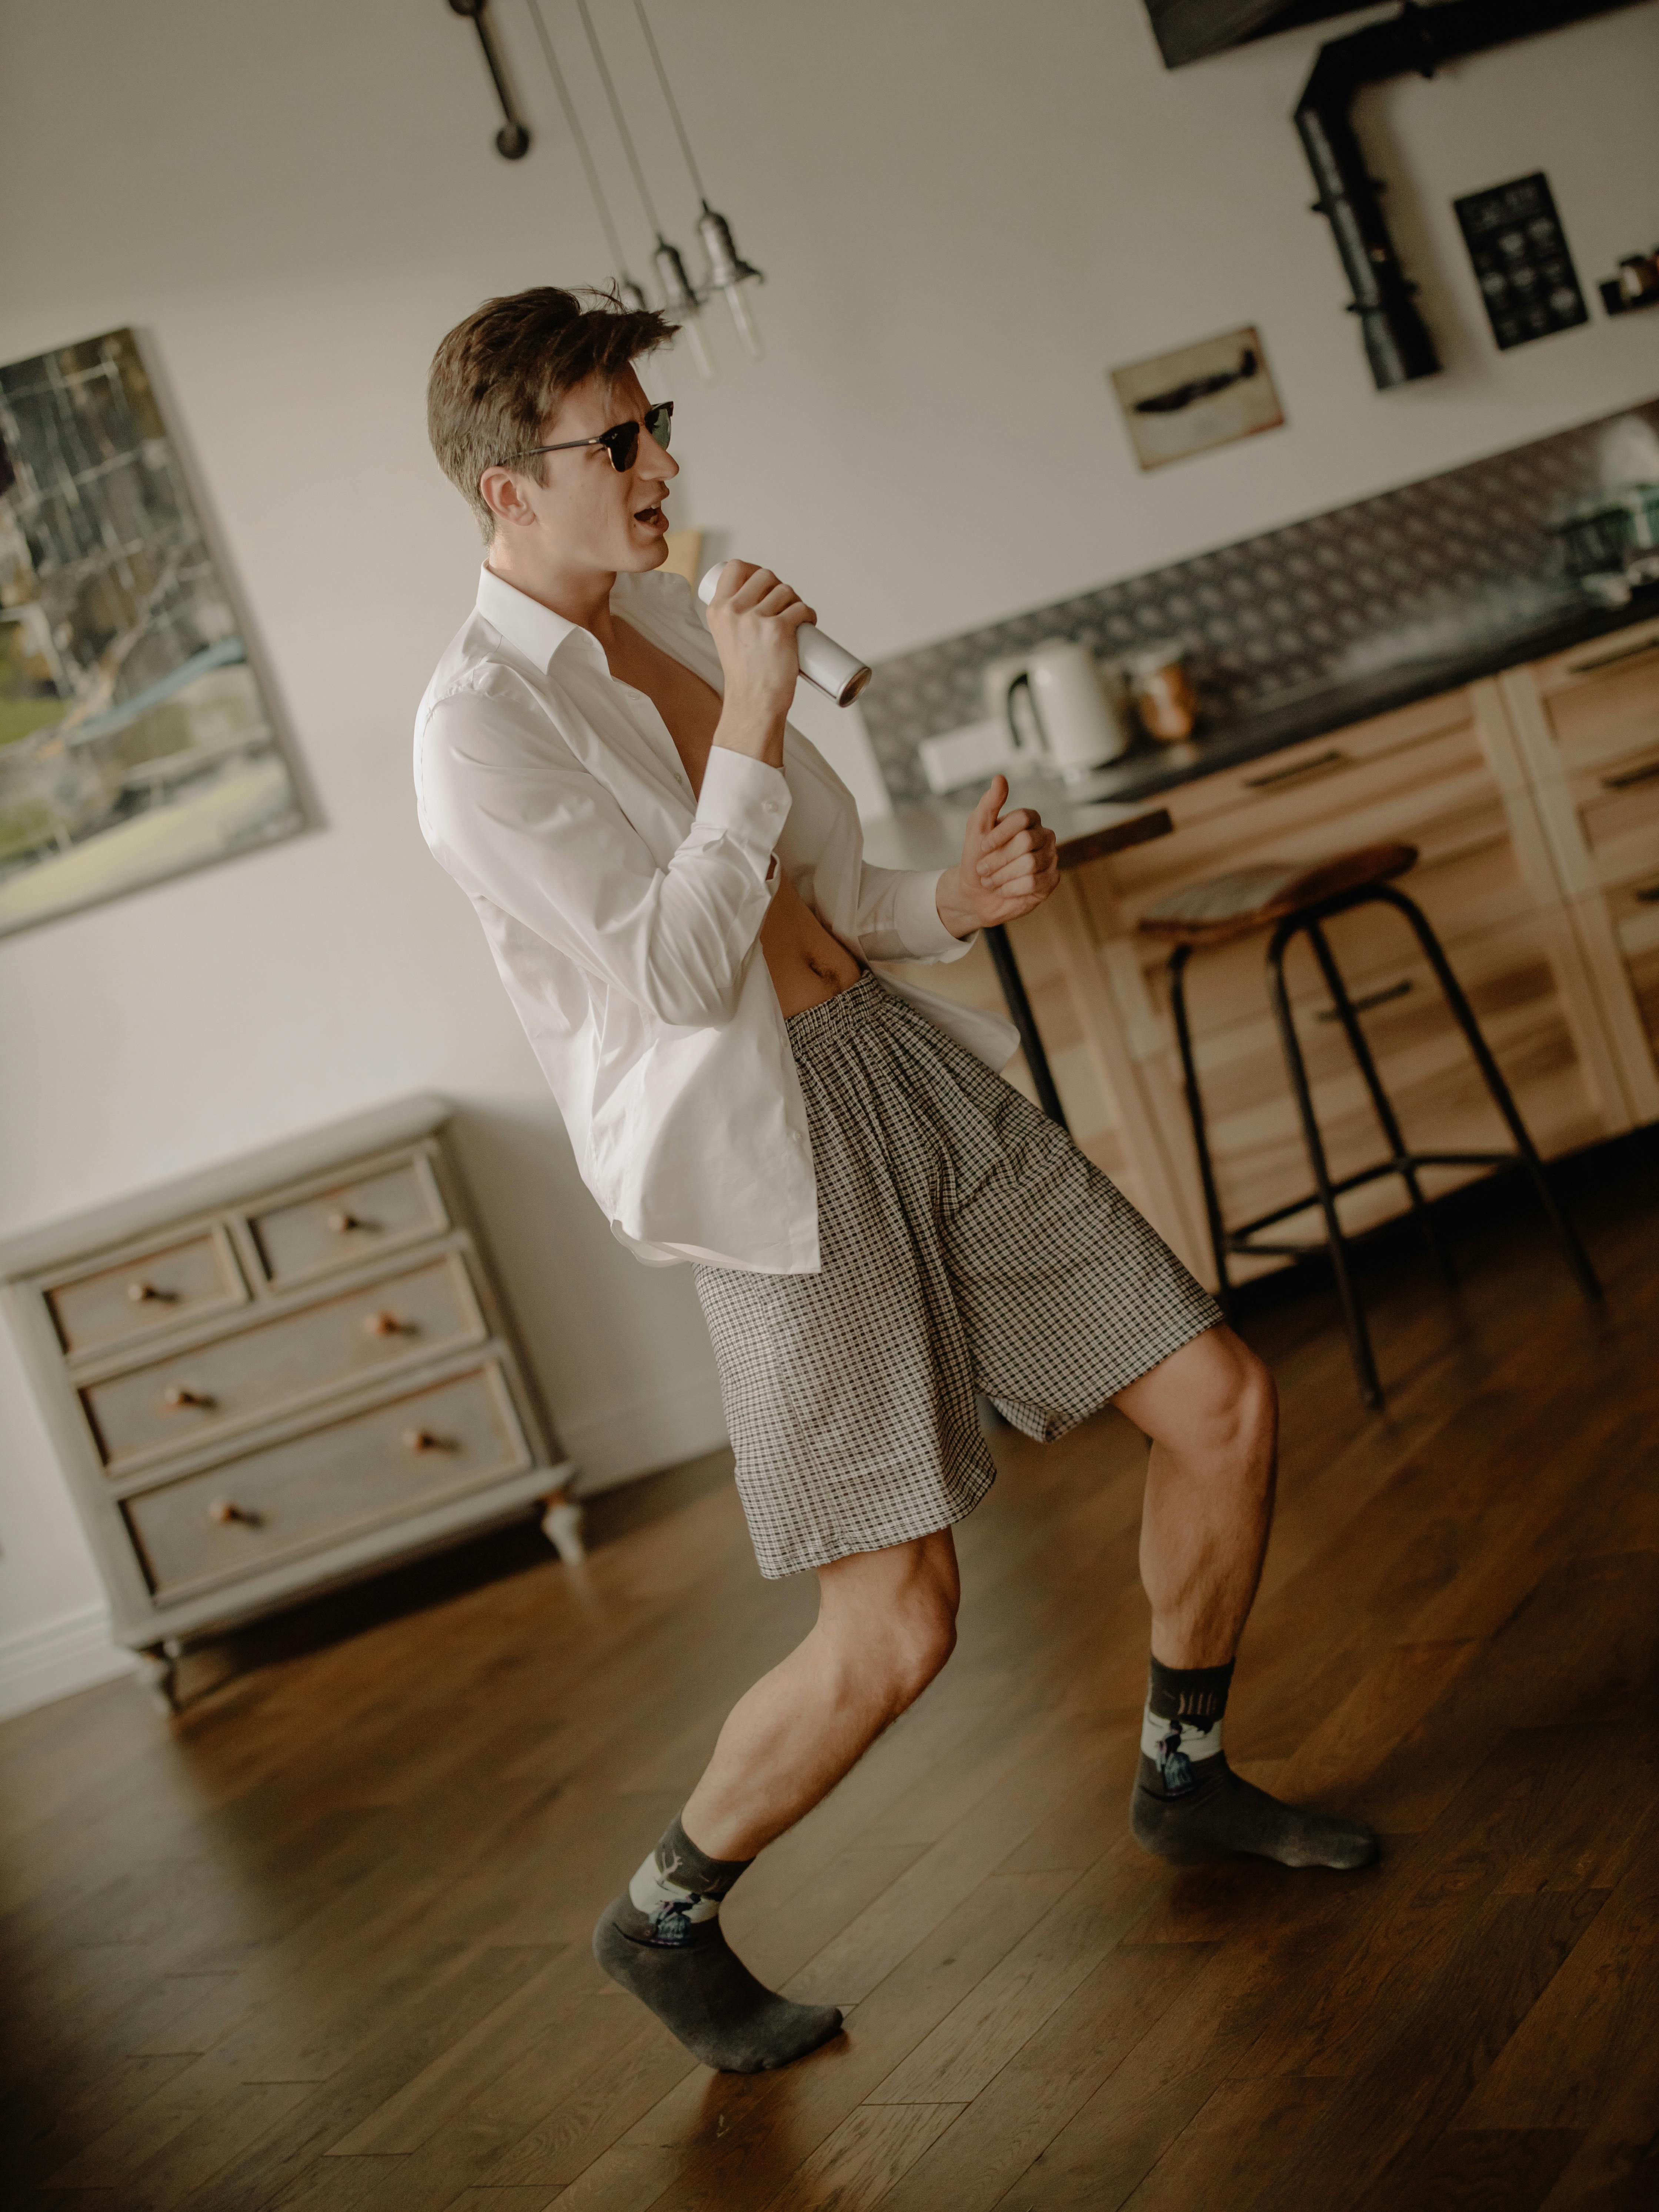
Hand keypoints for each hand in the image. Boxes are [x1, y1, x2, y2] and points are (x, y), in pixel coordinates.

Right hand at [705, 560, 815, 760]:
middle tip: (784, 605)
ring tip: (796, 619)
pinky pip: (801, 608)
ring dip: (796, 601)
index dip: (754, 569)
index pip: (735, 567)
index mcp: (717, 610)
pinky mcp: (778, 629)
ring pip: (786, 590)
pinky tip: (808, 623)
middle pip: (765, 575)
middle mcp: (733, 611)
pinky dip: (809, 614)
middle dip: (779, 586)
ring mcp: (756, 619)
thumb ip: (735, 617)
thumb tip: (759, 598)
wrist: (753, 704)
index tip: (764, 583)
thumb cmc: (744, 676)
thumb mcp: (727, 638)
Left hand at [935, 776, 1060, 937]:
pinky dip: (1011, 889)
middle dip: (998, 859)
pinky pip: (1034, 883)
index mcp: (1029, 820)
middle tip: (983, 869)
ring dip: (1001, 876)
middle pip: (1026, 842)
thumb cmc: (977, 857)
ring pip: (1030, 864)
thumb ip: (989, 803)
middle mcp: (1044, 836)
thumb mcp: (977, 828)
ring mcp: (1051, 858)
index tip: (983, 846)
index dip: (1000, 834)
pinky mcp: (1051, 880)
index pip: (1023, 818)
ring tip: (991, 880)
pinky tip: (1003, 889)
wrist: (975, 892)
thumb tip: (1000, 777)